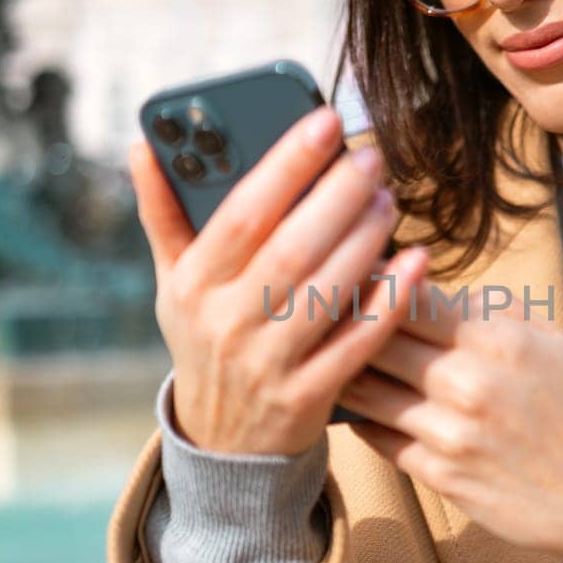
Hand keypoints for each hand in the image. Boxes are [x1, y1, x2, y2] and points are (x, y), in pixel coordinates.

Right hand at [127, 106, 428, 455]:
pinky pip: (357, 342)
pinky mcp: (308, 397)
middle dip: (338, 196)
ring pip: (326, 291)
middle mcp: (225, 323)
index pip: (240, 214)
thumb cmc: (206, 337)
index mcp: (192, 285)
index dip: (285, 165)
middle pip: (291, 249)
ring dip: (366, 240)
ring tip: (388, 199)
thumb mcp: (173, 282)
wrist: (222, 442)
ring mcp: (268, 364)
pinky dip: (390, 300)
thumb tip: (145, 143)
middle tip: (372, 157)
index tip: (324, 120)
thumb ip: (164, 212)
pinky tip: (417, 262)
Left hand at [336, 280, 562, 562]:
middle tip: (316, 311)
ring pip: (365, 389)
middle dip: (343, 322)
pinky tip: (352, 404)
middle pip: (377, 338)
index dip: (373, 282)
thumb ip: (490, 309)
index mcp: (498, 341)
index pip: (411, 296)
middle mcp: (470, 384)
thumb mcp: (551, 343)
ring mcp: (451, 434)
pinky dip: (360, 418)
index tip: (349, 275)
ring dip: (342, 371)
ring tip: (321, 356)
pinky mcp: (440, 477)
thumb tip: (429, 284)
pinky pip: (377, 437)